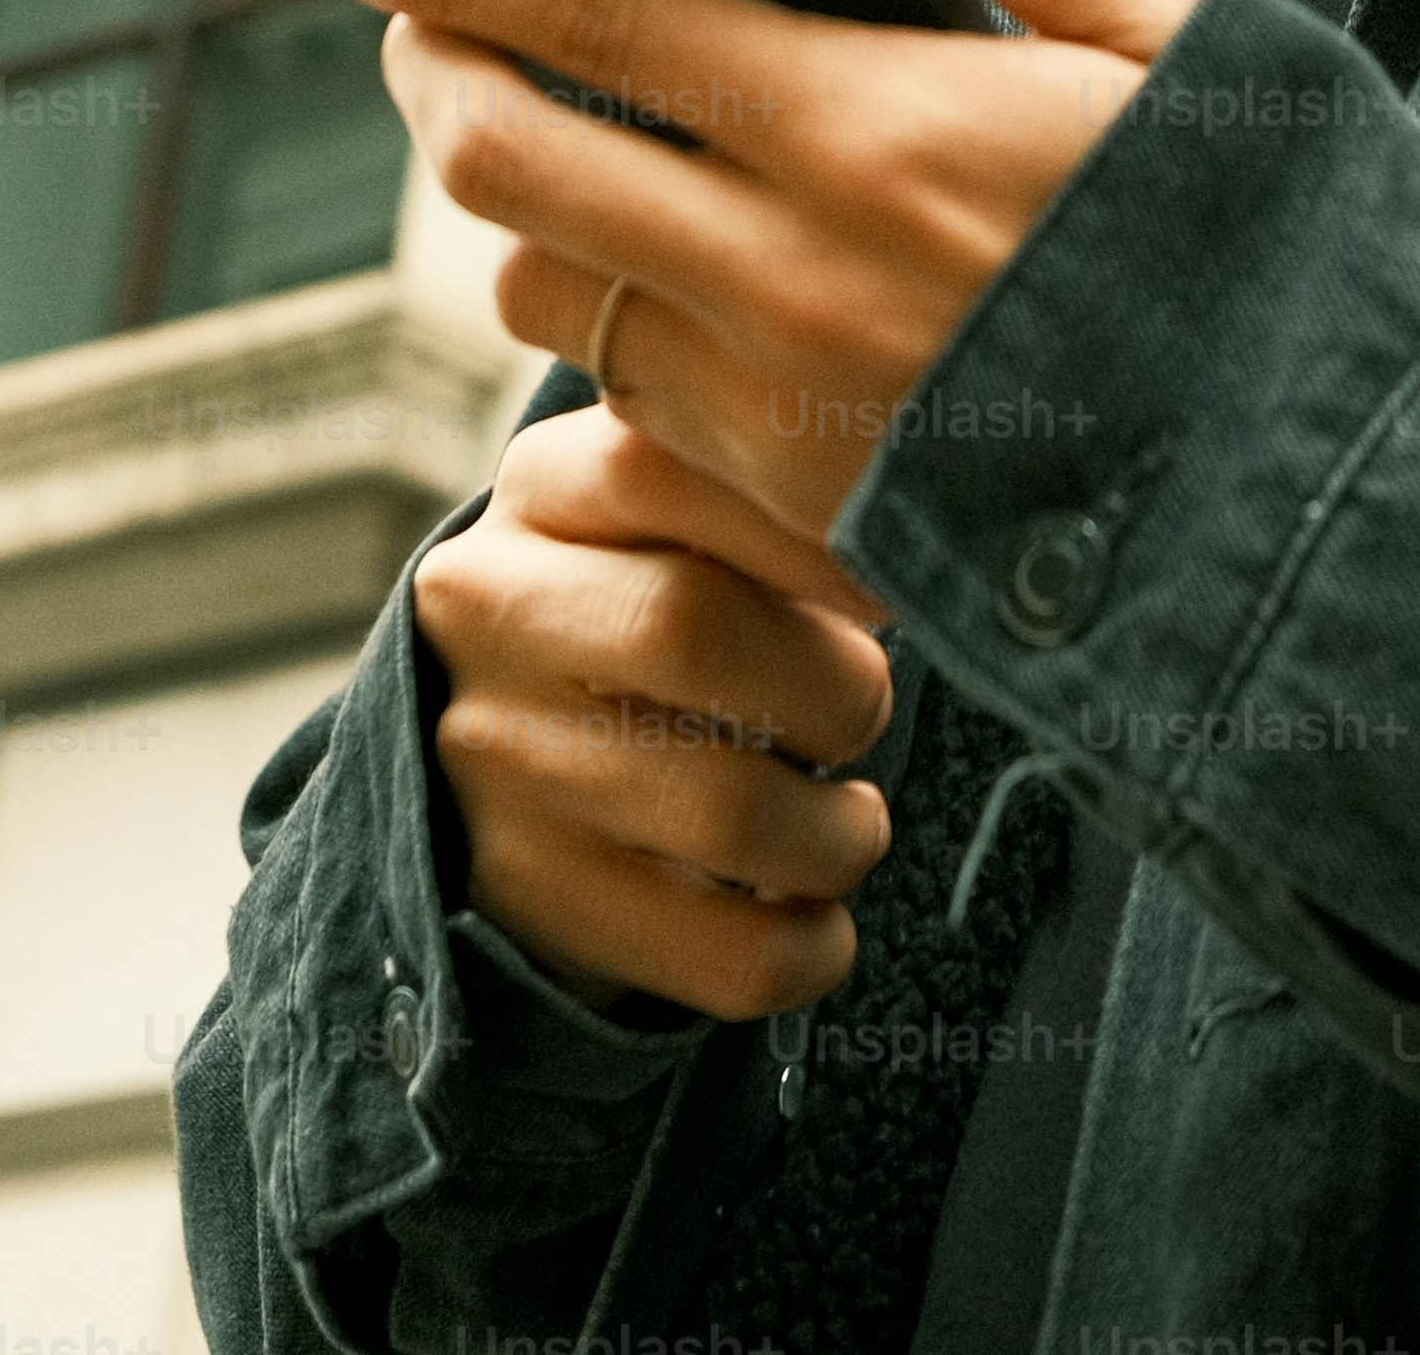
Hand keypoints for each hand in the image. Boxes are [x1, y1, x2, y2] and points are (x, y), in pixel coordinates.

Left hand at [323, 0, 1222, 557]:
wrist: (1314, 501)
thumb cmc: (1263, 243)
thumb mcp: (1173, 39)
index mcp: (875, 130)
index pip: (594, 24)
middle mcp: (792, 276)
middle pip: (509, 167)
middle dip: (437, 76)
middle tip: (423, 24)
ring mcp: (778, 406)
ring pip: (543, 293)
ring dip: (517, 214)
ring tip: (547, 143)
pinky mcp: (790, 507)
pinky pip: (622, 403)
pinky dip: (607, 321)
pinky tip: (662, 271)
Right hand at [415, 399, 897, 1021]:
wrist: (490, 752)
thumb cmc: (643, 604)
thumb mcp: (666, 513)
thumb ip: (769, 496)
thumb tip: (929, 517)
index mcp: (547, 491)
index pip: (671, 463)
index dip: (818, 530)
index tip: (888, 586)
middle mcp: (496, 615)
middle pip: (690, 627)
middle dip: (835, 688)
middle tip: (863, 713)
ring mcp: (501, 766)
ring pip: (725, 814)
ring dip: (842, 836)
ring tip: (848, 824)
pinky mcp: (529, 901)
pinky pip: (728, 957)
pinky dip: (814, 947)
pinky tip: (812, 913)